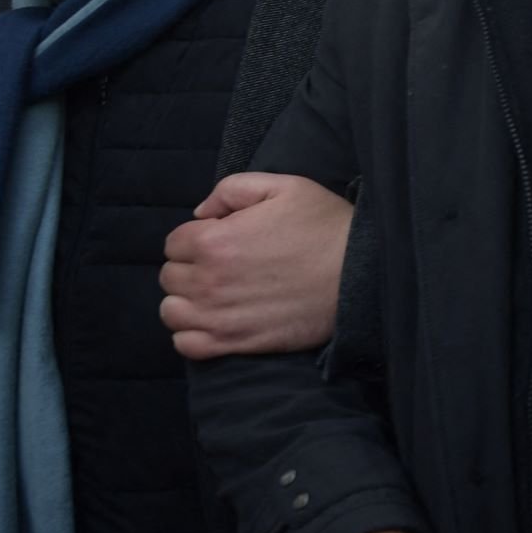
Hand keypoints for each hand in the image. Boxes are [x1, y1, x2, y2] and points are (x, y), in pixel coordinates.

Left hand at [158, 172, 351, 359]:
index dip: (198, 237)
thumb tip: (200, 212)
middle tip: (225, 264)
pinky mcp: (235, 342)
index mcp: (215, 240)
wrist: (360, 275)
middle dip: (191, 267)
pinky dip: (191, 334)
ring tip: (216, 293)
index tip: (224, 238)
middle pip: (171, 276)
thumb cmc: (325, 226)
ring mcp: (219, 316)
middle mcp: (209, 281)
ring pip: (172, 311)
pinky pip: (186, 345)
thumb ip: (232, 189)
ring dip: (187, 300)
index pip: (174, 242)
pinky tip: (215, 320)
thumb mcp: (285, 187)